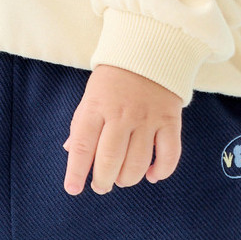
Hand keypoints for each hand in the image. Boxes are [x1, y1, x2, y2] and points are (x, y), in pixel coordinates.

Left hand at [63, 64, 182, 194]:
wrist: (148, 51)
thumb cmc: (113, 82)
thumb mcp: (90, 99)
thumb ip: (81, 127)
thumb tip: (70, 153)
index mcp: (96, 107)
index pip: (83, 145)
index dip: (76, 171)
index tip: (73, 189)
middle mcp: (122, 114)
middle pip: (111, 159)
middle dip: (103, 180)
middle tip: (101, 186)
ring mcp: (148, 118)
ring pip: (138, 162)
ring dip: (128, 179)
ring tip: (122, 179)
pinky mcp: (170, 121)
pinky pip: (169, 154)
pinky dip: (161, 171)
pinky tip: (151, 176)